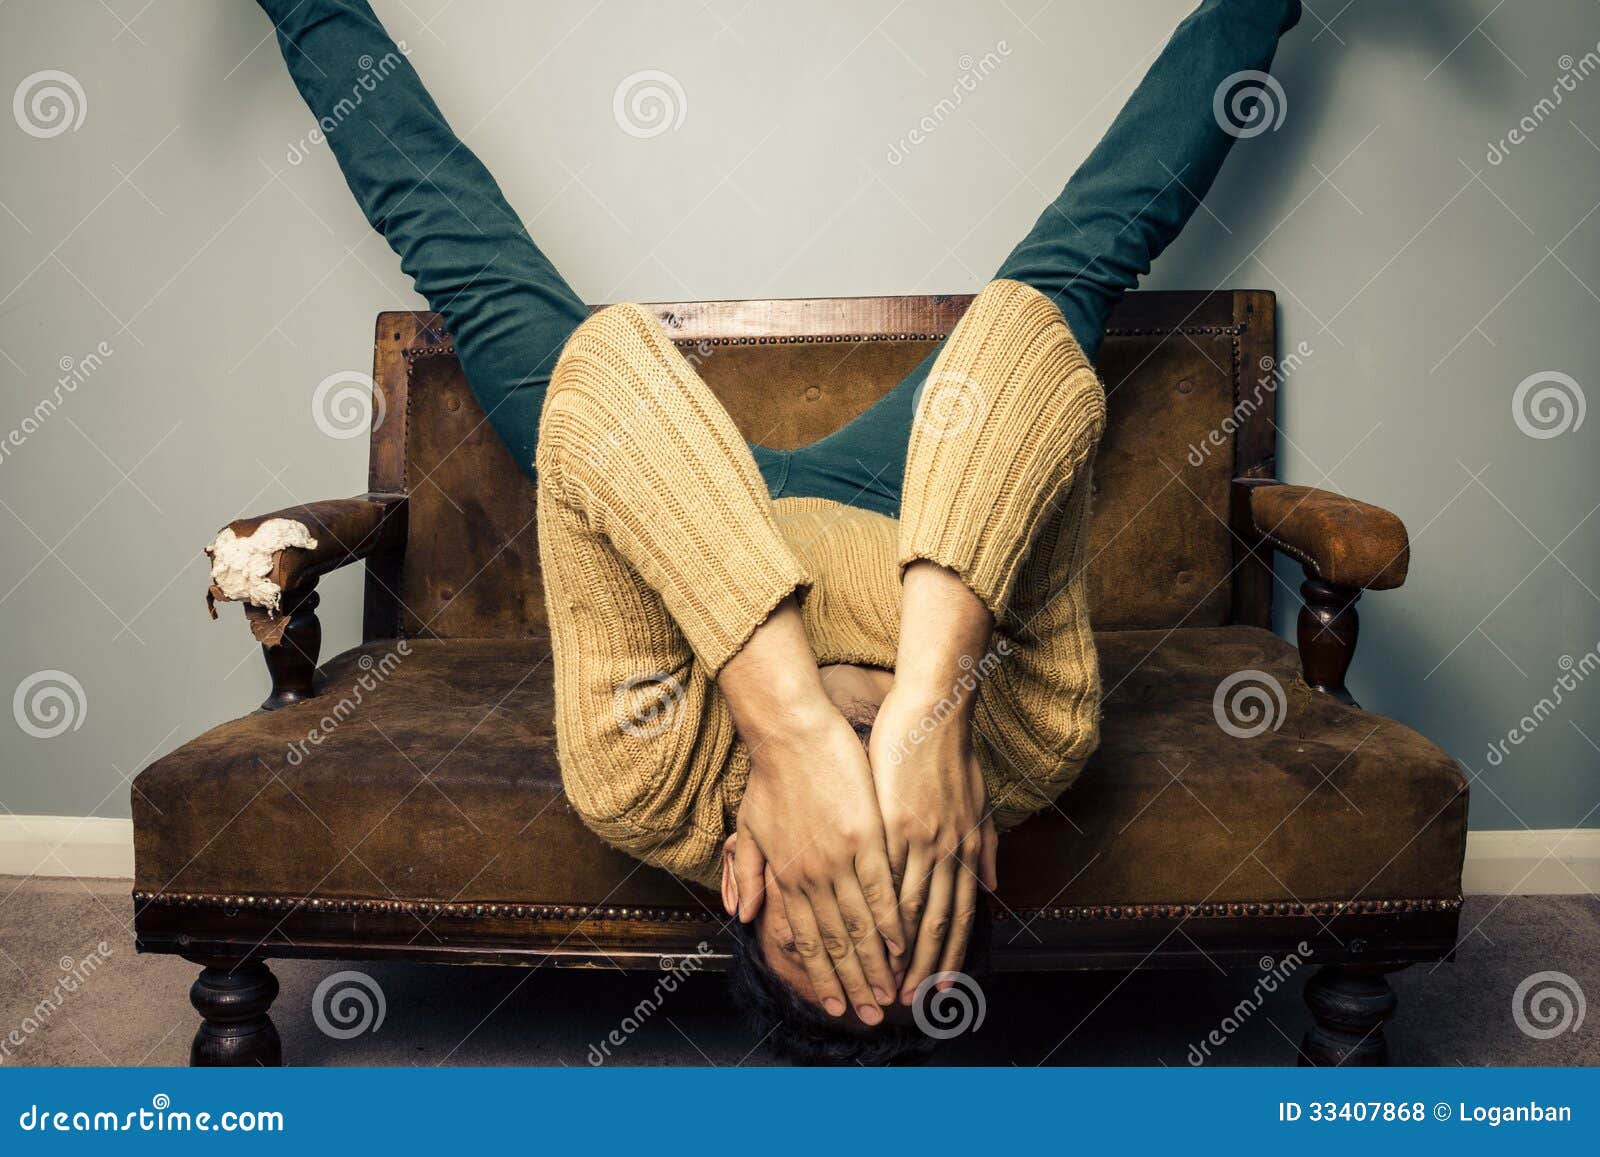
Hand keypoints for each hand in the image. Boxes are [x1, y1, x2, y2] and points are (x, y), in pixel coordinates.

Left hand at [733, 703, 904, 1021]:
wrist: (790, 731)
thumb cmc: (770, 775)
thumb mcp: (749, 828)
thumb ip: (749, 874)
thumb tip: (746, 916)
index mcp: (786, 875)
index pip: (805, 939)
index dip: (821, 975)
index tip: (835, 1004)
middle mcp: (811, 874)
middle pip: (835, 941)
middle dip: (852, 983)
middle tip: (869, 1016)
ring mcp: (839, 855)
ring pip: (859, 922)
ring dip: (875, 963)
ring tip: (890, 993)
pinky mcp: (864, 833)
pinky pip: (881, 886)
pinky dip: (892, 919)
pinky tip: (902, 943)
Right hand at [872, 560, 998, 1004]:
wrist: (934, 708)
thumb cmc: (952, 752)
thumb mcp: (979, 800)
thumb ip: (985, 844)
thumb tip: (993, 880)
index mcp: (966, 846)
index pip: (961, 913)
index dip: (951, 953)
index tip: (941, 987)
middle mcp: (950, 848)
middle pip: (939, 920)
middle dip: (926, 964)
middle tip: (912, 1001)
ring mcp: (924, 836)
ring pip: (914, 904)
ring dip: (901, 946)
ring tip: (886, 976)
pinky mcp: (897, 819)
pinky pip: (890, 872)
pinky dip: (882, 905)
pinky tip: (869, 932)